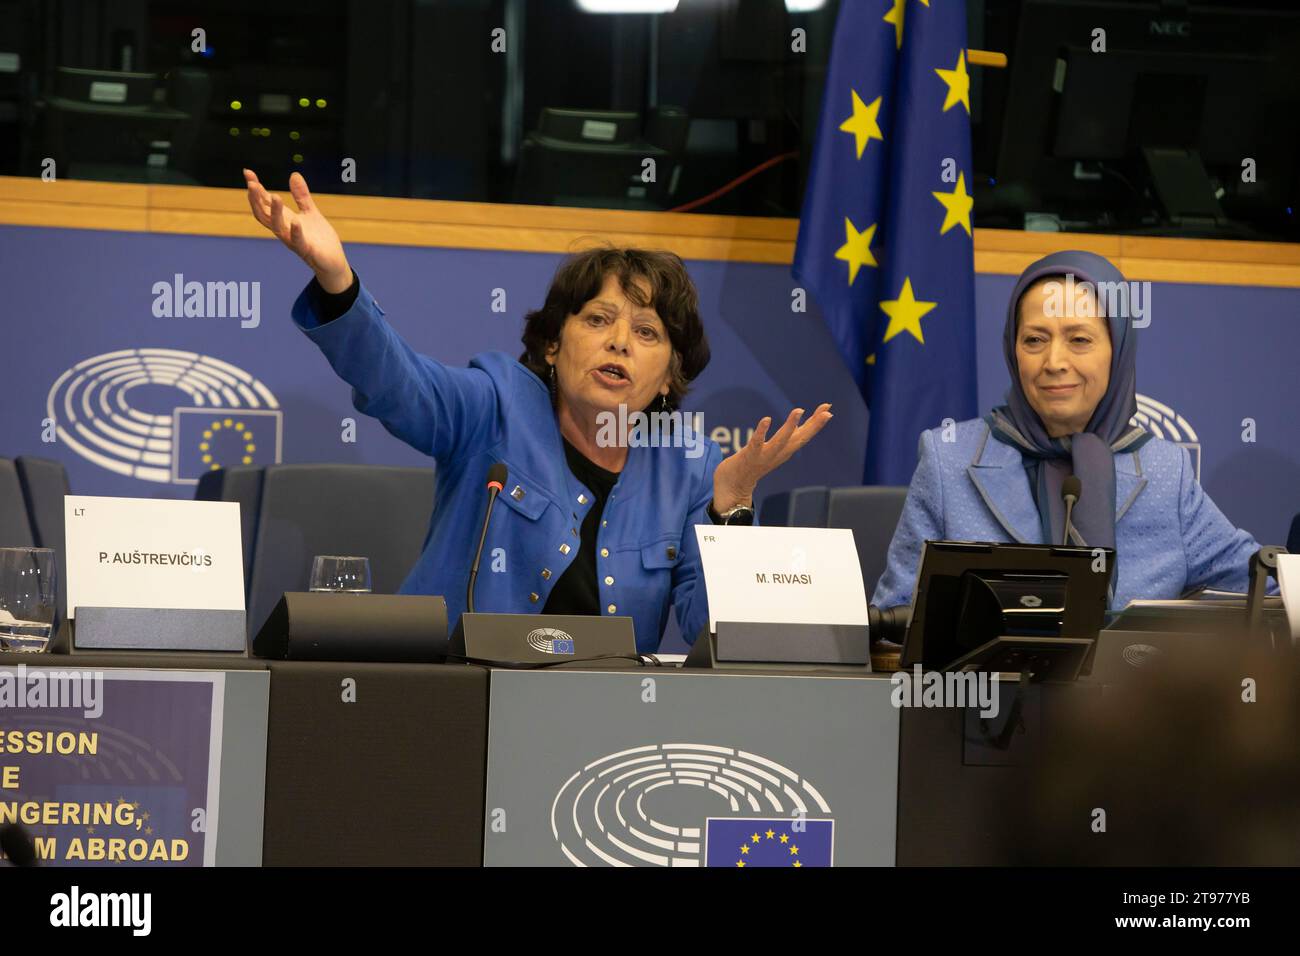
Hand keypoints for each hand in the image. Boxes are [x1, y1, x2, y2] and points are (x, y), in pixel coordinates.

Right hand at [243, 169, 351, 291]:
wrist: (333, 262)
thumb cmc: (319, 239)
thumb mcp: (310, 212)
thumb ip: (301, 196)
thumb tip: (294, 174)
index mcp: (284, 219)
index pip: (264, 202)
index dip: (255, 189)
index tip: (247, 173)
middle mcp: (284, 230)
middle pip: (263, 215)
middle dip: (256, 200)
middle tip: (251, 184)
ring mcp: (293, 241)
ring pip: (277, 227)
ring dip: (275, 212)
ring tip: (275, 196)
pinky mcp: (306, 250)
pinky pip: (298, 242)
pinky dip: (296, 231)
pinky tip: (296, 221)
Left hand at [712, 404, 833, 510]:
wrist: (733, 489)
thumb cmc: (752, 466)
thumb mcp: (773, 450)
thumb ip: (783, 439)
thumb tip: (795, 426)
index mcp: (784, 451)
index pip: (803, 435)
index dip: (816, 423)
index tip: (827, 409)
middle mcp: (778, 454)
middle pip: (799, 439)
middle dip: (813, 425)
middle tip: (827, 412)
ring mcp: (764, 456)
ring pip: (781, 441)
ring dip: (790, 426)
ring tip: (799, 410)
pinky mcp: (749, 456)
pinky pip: (757, 443)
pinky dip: (762, 432)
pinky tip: (766, 419)